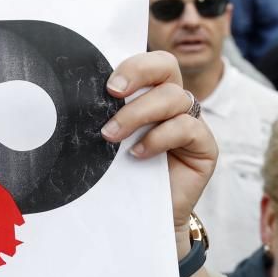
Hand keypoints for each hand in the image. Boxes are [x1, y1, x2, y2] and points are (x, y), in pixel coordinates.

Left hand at [100, 51, 216, 253]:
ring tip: (111, 136)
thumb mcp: (106, 136)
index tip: (106, 84)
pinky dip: (158, 138)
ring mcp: (190, 122)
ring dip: (137, 114)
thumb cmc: (118, 170)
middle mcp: (171, 102)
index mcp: (148, 92)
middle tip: (112, 92)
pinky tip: (137, 154)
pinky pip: (187, 128)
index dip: (131, 65)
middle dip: (138, 72)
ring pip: (173, 97)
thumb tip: (73, 95)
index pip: (148, 61)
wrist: (138, 214)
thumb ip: (101, 113)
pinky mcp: (204, 146)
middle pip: (167, 65)